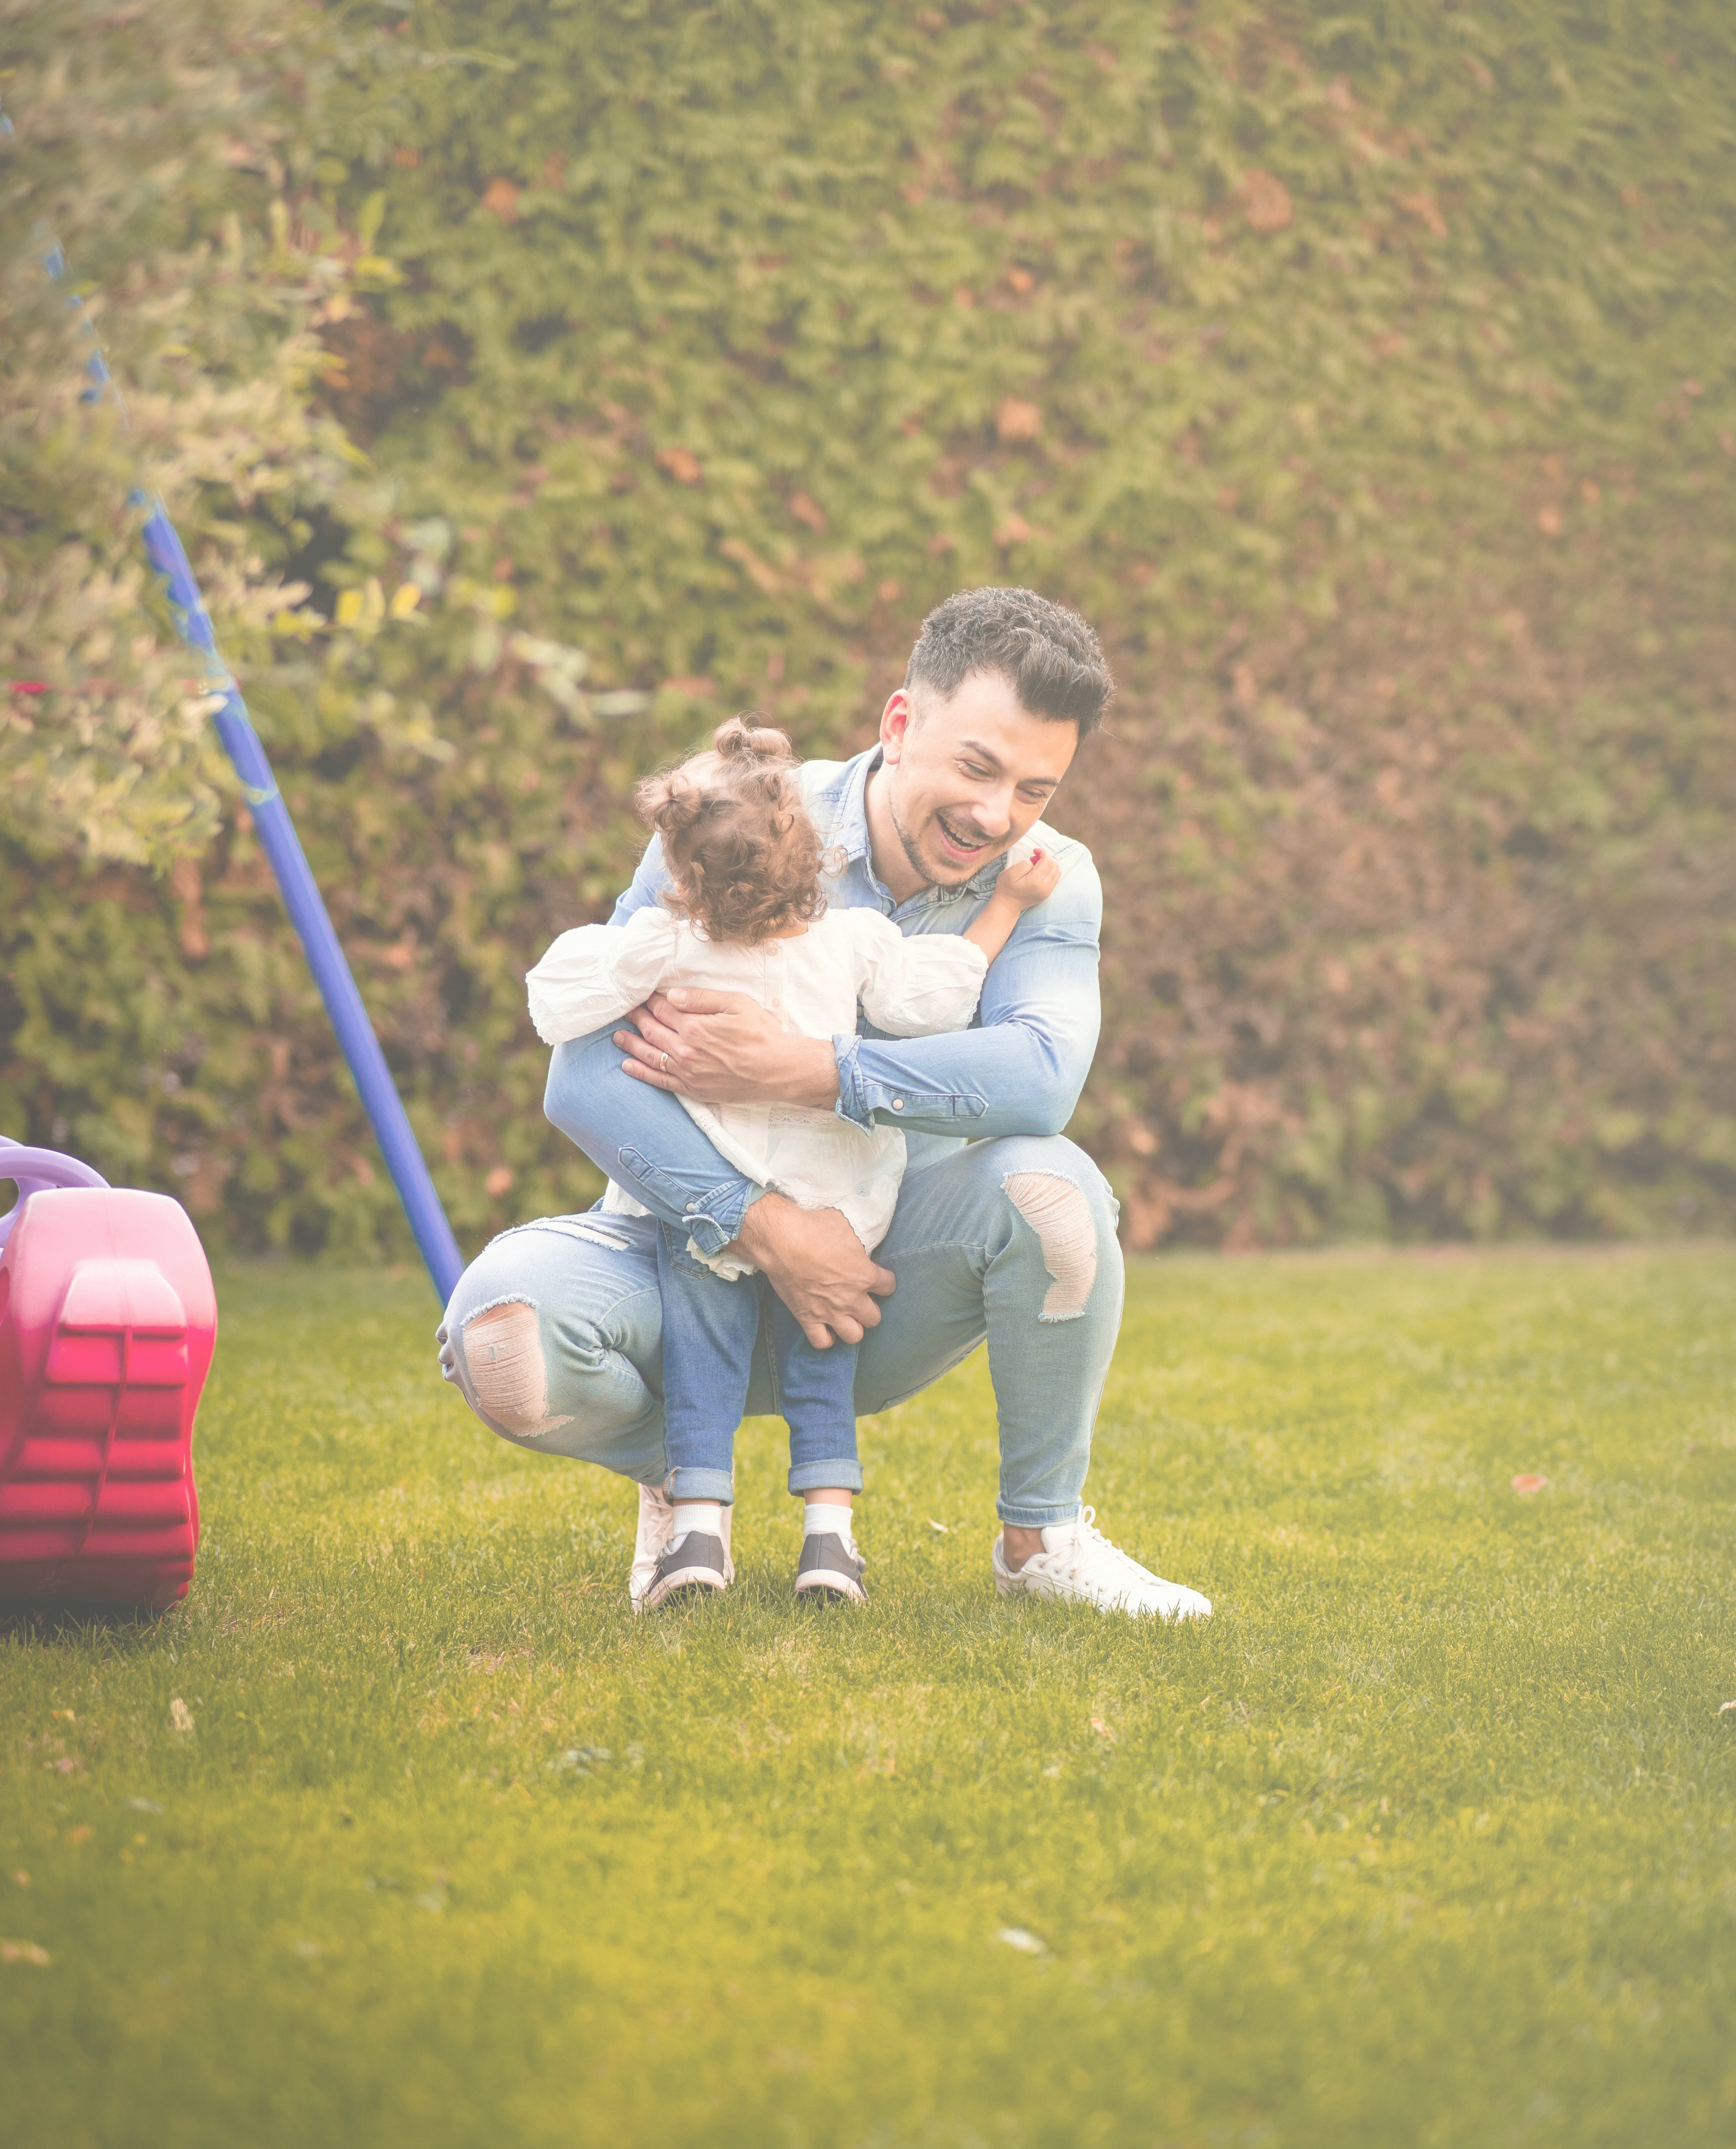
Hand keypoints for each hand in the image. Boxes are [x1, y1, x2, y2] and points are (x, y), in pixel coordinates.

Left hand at [614, 987, 839, 1106]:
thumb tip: (670, 995)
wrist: (779, 1070)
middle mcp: (686, 1050)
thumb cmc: (762, 1034)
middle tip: (624, 1009)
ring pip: (650, 1055)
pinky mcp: (692, 1089)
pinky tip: (627, 1065)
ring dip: (630, 1044)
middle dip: (636, 1017)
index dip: (652, 1000)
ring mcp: (687, 1071)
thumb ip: (702, 998)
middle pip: (651, 1029)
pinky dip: (640, 1073)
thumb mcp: (737, 1004)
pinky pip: (659, 1081)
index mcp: (696, 1026)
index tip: (643, 994)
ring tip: (617, 1036)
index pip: (664, 1009)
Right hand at [731, 1193, 895, 1347]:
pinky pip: (822, 1342)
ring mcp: (830, 1312)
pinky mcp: (807, 1318)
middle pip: (874, 1317)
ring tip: (846, 1317)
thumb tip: (859, 1242)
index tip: (877, 1277)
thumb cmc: (815, 1228)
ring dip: (853, 1327)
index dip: (884, 1281)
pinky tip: (825, 1327)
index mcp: (865, 1275)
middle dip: (870, 1308)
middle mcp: (852, 1299)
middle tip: (860, 1298)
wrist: (782, 1241)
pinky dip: (825, 1337)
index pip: (889, 1286)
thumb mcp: (847, 1226)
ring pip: (854, 1335)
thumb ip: (858, 1242)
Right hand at [995, 846, 1060, 909]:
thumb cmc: (1006, 889)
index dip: (1043, 852)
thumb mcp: (1009, 873)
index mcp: (1036, 881)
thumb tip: (1033, 862)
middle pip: (1055, 865)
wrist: (1007, 906)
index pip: (1048, 861)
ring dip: (1049, 864)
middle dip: (1046, 857)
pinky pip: (1055, 878)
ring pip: (1057, 871)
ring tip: (1036, 865)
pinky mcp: (1047, 894)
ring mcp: (1047, 892)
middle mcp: (1045, 887)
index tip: (1034, 850)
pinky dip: (1049, 871)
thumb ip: (1023, 864)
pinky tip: (1038, 872)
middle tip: (1034, 857)